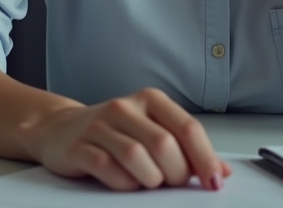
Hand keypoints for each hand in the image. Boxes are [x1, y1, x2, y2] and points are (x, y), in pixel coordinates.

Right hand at [17, 87, 230, 190]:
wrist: (59, 129)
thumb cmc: (113, 133)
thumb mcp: (153, 132)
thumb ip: (186, 149)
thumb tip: (222, 171)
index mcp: (150, 100)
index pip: (188, 128)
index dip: (205, 158)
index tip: (214, 182)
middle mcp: (125, 107)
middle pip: (164, 145)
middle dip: (176, 174)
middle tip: (172, 183)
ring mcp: (100, 125)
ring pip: (137, 157)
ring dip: (150, 179)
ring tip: (148, 181)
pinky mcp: (79, 146)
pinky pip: (109, 169)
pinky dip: (124, 183)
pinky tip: (125, 182)